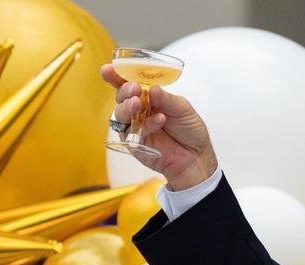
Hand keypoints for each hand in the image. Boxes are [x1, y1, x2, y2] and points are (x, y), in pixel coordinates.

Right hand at [100, 64, 218, 190]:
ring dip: (127, 106)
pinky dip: (146, 124)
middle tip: (134, 89)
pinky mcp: (134, 143)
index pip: (129, 83)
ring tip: (138, 103)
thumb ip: (167, 99)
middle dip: (124, 91)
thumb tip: (152, 88)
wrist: (196, 156)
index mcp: (148, 97)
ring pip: (119, 114)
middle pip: (121, 97)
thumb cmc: (189, 129)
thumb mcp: (183, 108)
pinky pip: (132, 132)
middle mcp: (139, 110)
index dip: (117, 76)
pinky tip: (159, 120)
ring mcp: (135, 126)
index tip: (108, 69)